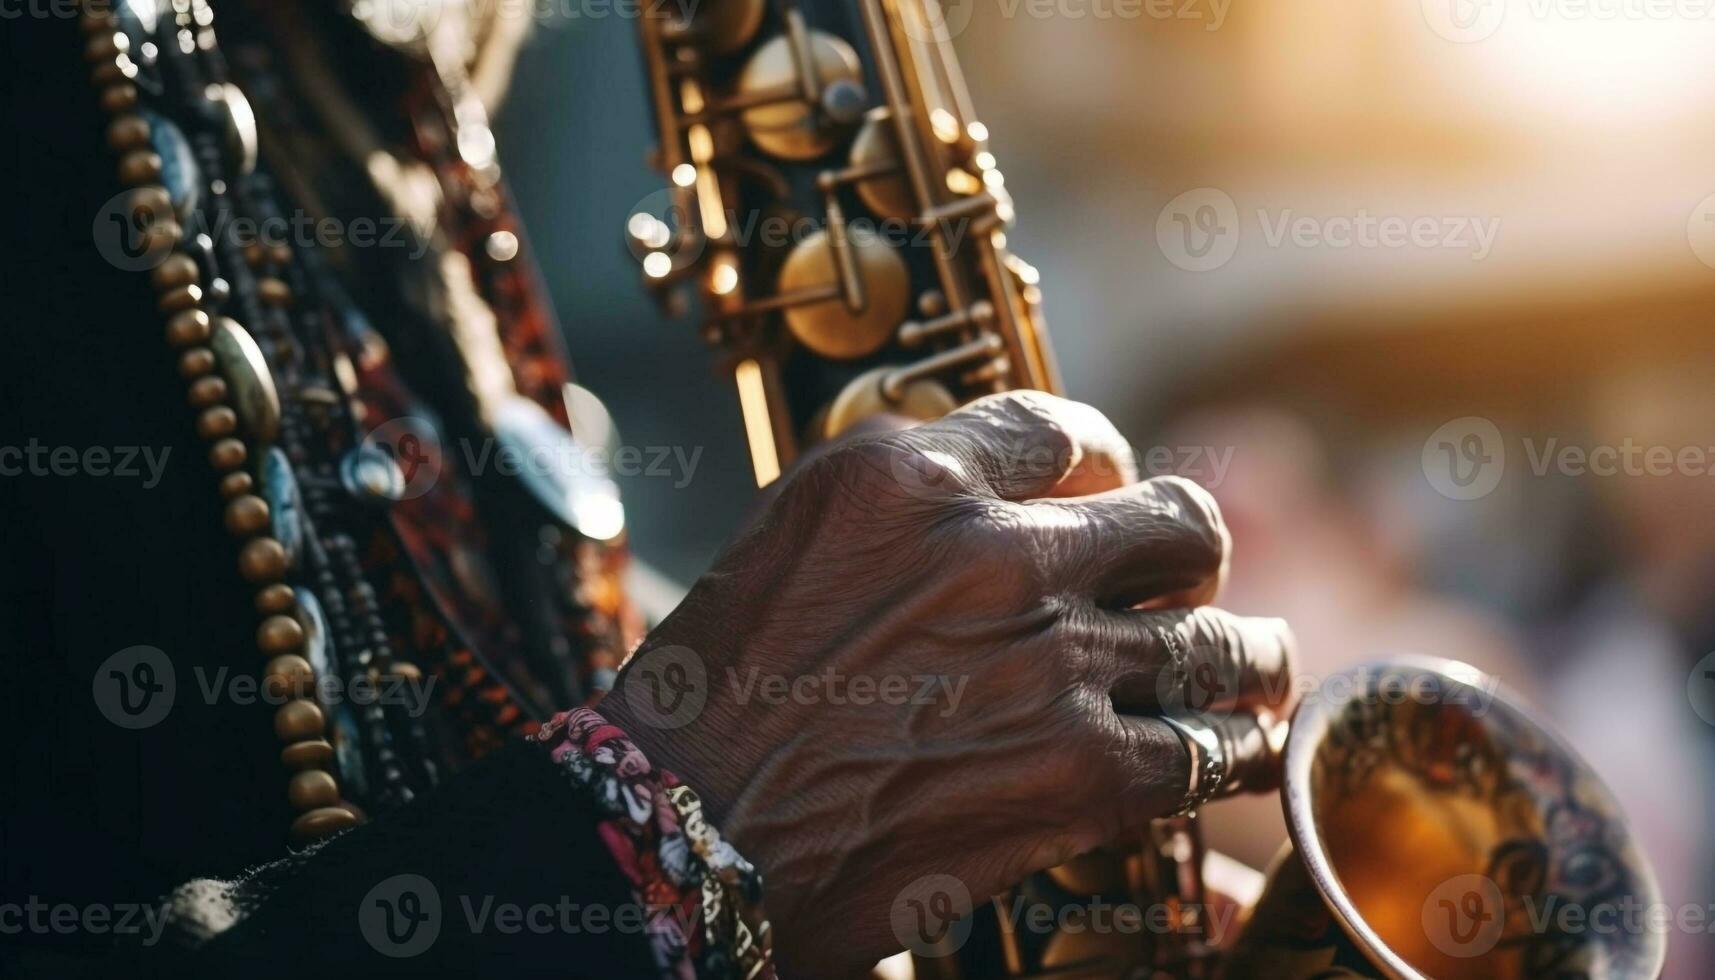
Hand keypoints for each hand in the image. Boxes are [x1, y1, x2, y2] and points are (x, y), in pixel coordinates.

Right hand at [598, 391, 1294, 976]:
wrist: (684, 833)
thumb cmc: (712, 702)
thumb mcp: (792, 543)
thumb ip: (902, 512)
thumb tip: (989, 513)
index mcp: (909, 474)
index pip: (1063, 430)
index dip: (1105, 464)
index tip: (1112, 493)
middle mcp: (993, 547)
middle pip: (1174, 519)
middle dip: (1188, 556)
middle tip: (1180, 589)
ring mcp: (1049, 657)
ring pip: (1222, 633)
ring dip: (1244, 653)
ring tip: (1249, 668)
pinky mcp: (1080, 771)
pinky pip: (1214, 746)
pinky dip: (1237, 751)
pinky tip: (1236, 755)